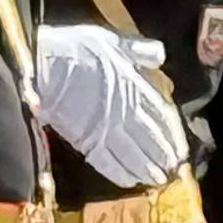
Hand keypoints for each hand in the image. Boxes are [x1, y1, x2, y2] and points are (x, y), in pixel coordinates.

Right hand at [33, 24, 190, 187]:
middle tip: (173, 169)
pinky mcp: (84, 139)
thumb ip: (138, 50)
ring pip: (132, 154)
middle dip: (163, 156)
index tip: (180, 149)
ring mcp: (104, 128)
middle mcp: (124, 112)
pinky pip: (106, 161)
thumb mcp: (113, 41)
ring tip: (158, 180)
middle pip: (150, 140)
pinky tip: (130, 182)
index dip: (172, 135)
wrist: (41, 62)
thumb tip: (159, 55)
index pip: (161, 117)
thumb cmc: (76, 48)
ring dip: (146, 168)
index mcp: (134, 88)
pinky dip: (119, 173)